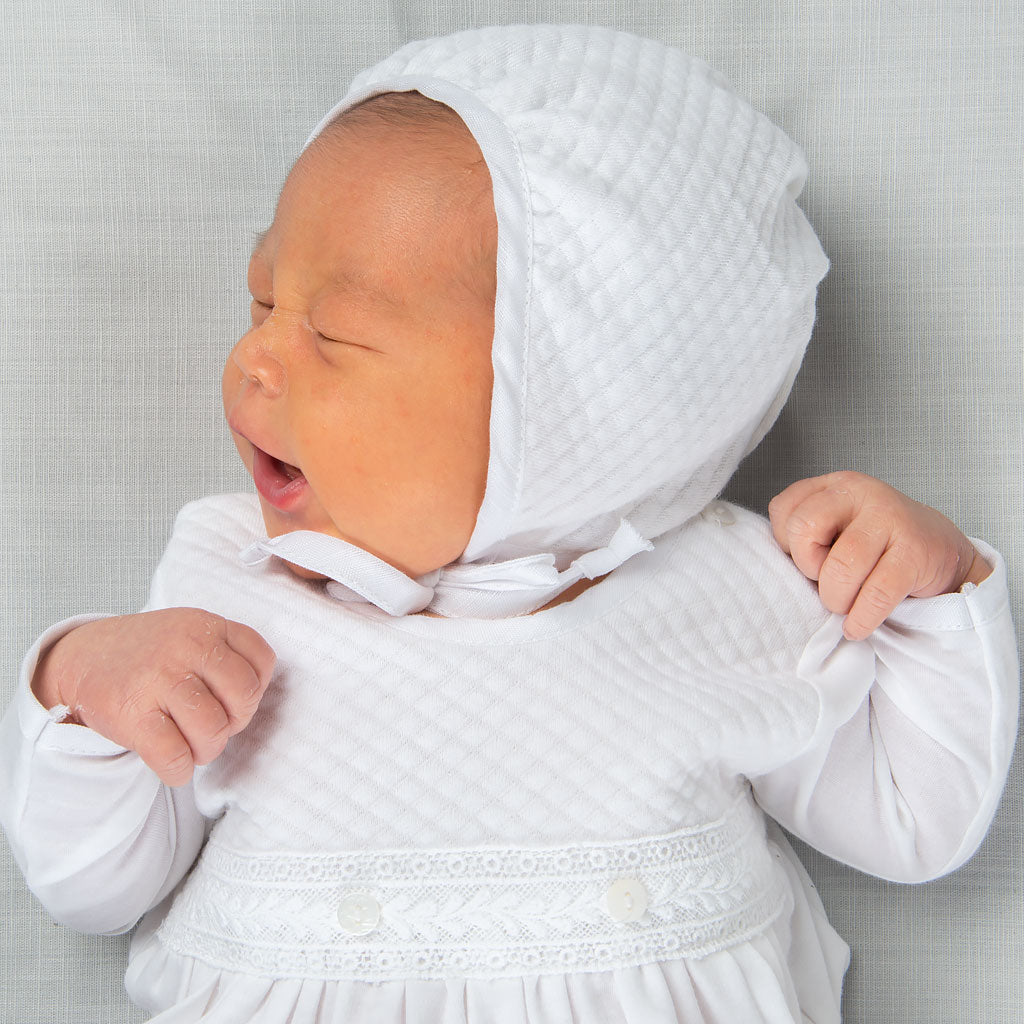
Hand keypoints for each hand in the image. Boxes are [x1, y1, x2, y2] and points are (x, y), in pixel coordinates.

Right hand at [31, 608, 275, 785]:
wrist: (82, 658)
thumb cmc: (150, 654)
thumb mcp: (191, 632)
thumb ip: (227, 653)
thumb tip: (253, 700)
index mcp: (206, 626)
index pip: (262, 660)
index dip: (256, 689)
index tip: (235, 700)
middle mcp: (186, 647)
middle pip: (244, 697)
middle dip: (237, 722)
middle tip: (216, 727)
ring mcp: (158, 679)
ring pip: (213, 730)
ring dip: (208, 750)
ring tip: (193, 746)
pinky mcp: (132, 715)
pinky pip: (175, 757)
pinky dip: (180, 771)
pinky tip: (174, 765)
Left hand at [769, 471, 988, 640]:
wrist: (942, 553)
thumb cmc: (877, 547)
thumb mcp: (838, 529)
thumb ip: (806, 536)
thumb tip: (776, 569)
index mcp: (834, 486)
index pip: (784, 508)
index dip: (786, 544)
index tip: (807, 560)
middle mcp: (861, 493)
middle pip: (805, 528)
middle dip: (808, 567)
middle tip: (825, 582)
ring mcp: (891, 519)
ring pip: (840, 565)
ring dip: (836, 598)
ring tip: (844, 607)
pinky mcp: (915, 552)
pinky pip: (877, 592)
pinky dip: (862, 618)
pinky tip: (858, 626)